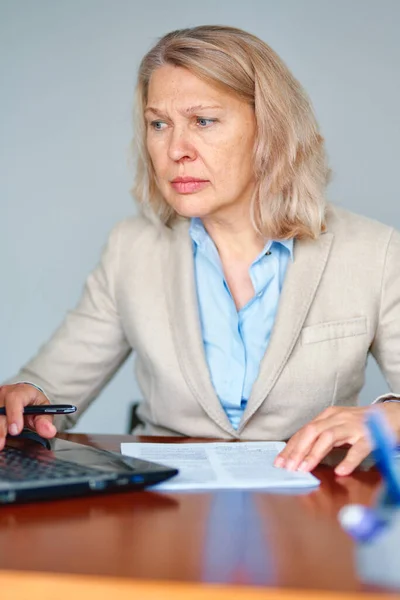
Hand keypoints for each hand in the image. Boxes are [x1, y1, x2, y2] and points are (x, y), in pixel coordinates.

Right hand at [0, 383, 56, 449]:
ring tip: (0, 444)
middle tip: (2, 443)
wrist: (24, 397)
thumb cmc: (33, 402)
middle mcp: (5, 394)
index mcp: (21, 392)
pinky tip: (0, 439)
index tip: (15, 430)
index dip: (14, 415)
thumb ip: (45, 421)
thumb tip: (49, 431)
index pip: (14, 399)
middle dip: (1, 427)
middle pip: (0, 410)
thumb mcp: (43, 409)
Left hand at [273, 403, 399, 475]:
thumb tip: (301, 453)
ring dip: (314, 454)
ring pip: (329, 437)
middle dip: (297, 450)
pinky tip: (341, 471)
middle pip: (312, 432)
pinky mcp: (369, 436)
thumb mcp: (338, 426)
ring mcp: (353, 426)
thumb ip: (322, 436)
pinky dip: (349, 460)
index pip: (304, 431)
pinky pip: (358, 449)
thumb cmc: (361, 424)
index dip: (290, 447)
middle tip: (288, 467)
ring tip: (305, 469)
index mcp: (328, 416)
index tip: (279, 462)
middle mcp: (338, 418)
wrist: (391, 415)